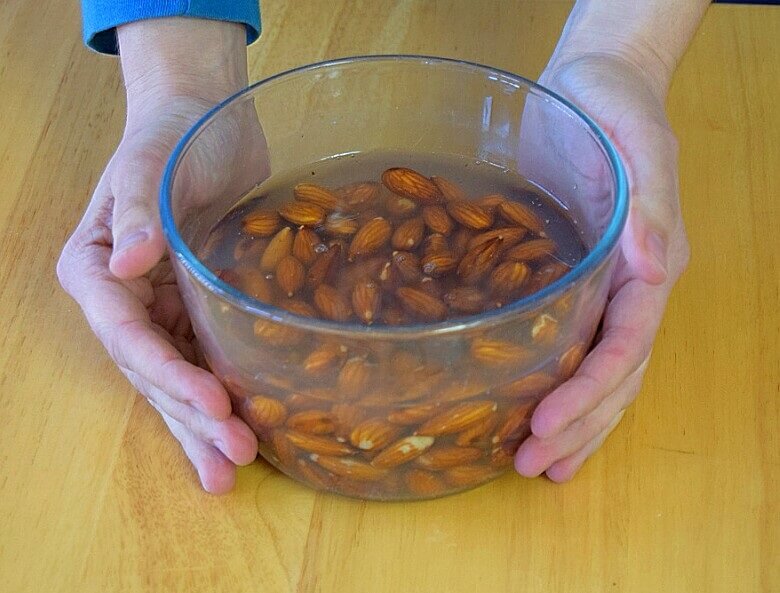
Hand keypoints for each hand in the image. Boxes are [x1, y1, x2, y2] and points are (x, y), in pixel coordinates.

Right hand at [57, 19, 261, 492]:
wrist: (207, 118)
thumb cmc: (173, 134)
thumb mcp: (150, 164)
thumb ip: (135, 211)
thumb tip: (127, 262)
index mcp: (96, 270)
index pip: (128, 336)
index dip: (169, 374)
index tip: (213, 404)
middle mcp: (124, 299)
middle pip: (153, 372)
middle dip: (192, 418)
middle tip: (233, 458)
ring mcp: (161, 308)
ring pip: (178, 378)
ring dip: (203, 425)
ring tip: (233, 470)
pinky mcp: (197, 308)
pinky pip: (206, 359)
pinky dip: (222, 396)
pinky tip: (246, 431)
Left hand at [514, 54, 689, 480]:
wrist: (591, 86)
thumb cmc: (610, 104)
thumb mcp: (633, 139)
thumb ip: (649, 202)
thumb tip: (657, 269)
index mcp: (650, 261)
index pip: (625, 344)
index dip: (590, 391)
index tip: (545, 427)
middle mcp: (635, 286)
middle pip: (616, 375)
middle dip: (578, 425)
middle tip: (531, 466)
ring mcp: (608, 289)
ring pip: (602, 375)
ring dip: (575, 425)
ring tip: (539, 466)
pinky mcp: (578, 283)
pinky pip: (577, 348)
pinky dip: (564, 390)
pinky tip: (538, 420)